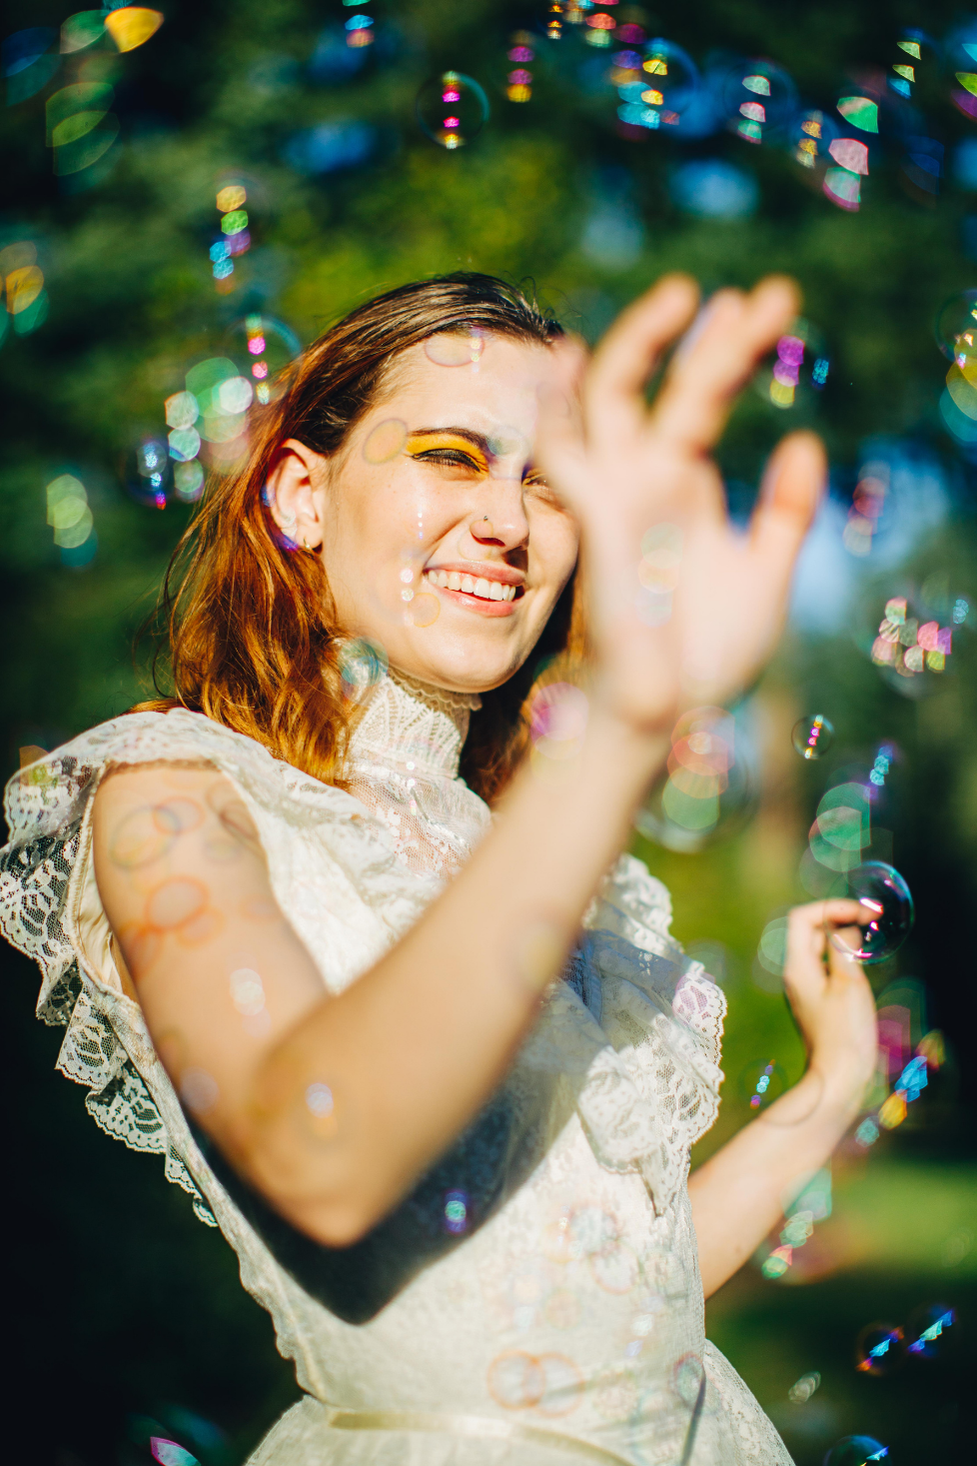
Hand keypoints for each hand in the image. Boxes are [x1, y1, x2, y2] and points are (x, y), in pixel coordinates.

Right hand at [535, 275, 825, 733]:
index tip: (777, 303)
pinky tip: (570, 356)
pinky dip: (560, 404)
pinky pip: (565, 452)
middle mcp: (643, 478)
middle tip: (770, 296)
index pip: (704, 396)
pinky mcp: (594, 523)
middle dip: (715, 339)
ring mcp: (615, 495)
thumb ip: (784, 511)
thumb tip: (804, 439)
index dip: (736, 347)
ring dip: (638, 346)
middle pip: (669, 385)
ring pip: (612, 401)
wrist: (667, 712)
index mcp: (681, 483)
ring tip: (682, 297)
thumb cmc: (707, 653)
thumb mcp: (764, 572)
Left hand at [782, 899, 878, 1114]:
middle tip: (871, 918)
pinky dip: (842, 956)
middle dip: (838, 918)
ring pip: (819, 948)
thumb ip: (844, 947)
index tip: (861, 912)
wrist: (839, 1078)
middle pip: (809, 930)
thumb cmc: (845, 1033)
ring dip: (842, 936)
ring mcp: (805, 988)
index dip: (831, 907)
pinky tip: (861, 960)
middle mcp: (795, 974)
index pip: (802, 918)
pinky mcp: (818, 1001)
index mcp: (797, 967)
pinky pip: (826, 966)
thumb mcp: (849, 983)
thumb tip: (845, 924)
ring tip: (869, 934)